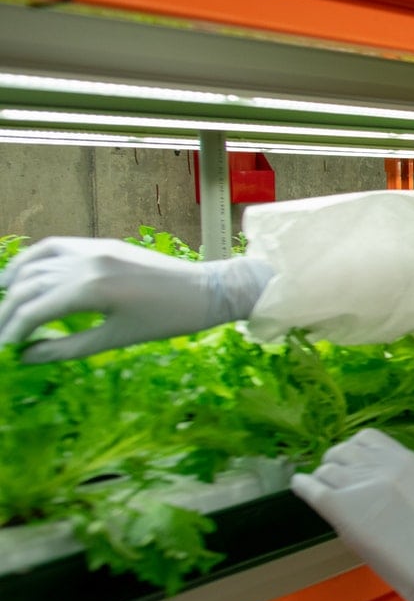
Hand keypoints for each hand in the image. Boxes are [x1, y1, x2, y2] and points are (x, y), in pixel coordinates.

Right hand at [0, 239, 273, 362]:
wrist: (206, 290)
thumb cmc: (166, 321)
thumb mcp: (115, 340)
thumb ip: (66, 349)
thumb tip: (26, 357)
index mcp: (90, 290)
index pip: (34, 310)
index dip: (13, 330)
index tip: (3, 348)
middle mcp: (86, 263)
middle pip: (28, 286)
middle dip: (8, 311)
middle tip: (1, 333)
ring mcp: (93, 248)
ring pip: (36, 263)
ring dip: (13, 285)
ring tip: (2, 307)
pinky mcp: (100, 243)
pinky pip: (55, 246)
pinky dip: (31, 260)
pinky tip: (19, 276)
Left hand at [293, 430, 413, 600]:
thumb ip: (392, 478)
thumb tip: (358, 478)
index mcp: (406, 460)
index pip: (367, 438)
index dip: (354, 451)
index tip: (350, 465)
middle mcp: (383, 465)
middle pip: (342, 450)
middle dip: (336, 464)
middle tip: (336, 483)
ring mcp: (362, 484)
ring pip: (325, 468)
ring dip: (322, 479)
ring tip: (325, 493)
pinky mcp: (341, 506)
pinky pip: (310, 487)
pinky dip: (302, 486)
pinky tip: (300, 487)